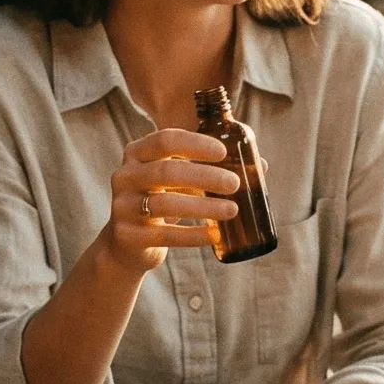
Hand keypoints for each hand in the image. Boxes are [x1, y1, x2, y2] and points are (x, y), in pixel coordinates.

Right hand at [97, 129, 239, 277]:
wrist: (128, 243)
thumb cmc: (162, 200)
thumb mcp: (180, 181)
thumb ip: (212, 169)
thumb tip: (260, 164)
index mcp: (137, 153)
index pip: (166, 140)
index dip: (195, 144)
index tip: (223, 151)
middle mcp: (125, 176)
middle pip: (168, 171)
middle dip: (206, 176)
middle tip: (235, 184)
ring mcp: (123, 206)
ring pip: (166, 203)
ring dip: (204, 207)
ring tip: (233, 210)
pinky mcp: (128, 235)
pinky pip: (165, 234)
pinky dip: (193, 235)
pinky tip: (215, 235)